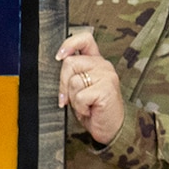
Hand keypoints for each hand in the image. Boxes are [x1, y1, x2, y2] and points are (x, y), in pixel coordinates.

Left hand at [56, 29, 123, 144]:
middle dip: (63, 83)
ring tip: (85, 105)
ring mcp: (106, 76)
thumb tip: (57, 63)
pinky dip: (80, 107)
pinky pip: (80, 96)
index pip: (85, 39)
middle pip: (69, 63)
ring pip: (73, 81)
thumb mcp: (80, 87)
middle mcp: (103, 65)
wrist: (111, 128)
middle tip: (69, 98)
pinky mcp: (107, 88)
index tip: (59, 56)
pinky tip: (90, 110)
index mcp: (96, 62)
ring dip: (74, 99)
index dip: (69, 44)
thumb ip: (72, 73)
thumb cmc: (93, 108)